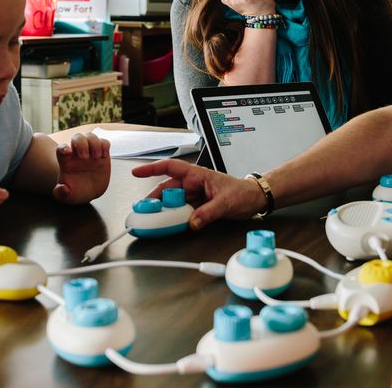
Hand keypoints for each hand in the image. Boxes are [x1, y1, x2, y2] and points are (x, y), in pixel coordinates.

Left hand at [53, 132, 110, 203]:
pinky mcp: (102, 153)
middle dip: (81, 143)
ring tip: (97, 156)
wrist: (90, 191)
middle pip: (77, 137)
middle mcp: (77, 153)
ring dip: (94, 143)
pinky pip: (104, 142)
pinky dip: (105, 145)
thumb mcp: (67, 197)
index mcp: (66, 162)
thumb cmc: (76, 192)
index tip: (68, 153)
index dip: (63, 148)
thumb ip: (61, 194)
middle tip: (85, 157)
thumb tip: (62, 188)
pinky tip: (104, 156)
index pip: (61, 149)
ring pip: (90, 136)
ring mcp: (90, 151)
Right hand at [131, 159, 266, 228]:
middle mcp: (193, 184)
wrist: (254, 199)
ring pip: (172, 202)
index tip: (137, 172)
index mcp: (197, 174)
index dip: (152, 168)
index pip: (170, 167)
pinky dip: (173, 218)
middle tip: (144, 210)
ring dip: (163, 210)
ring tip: (153, 220)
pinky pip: (181, 211)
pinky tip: (169, 225)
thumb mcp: (226, 202)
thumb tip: (192, 222)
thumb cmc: (243, 192)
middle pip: (167, 189)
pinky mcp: (197, 207)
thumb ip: (209, 213)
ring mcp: (194, 196)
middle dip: (154, 199)